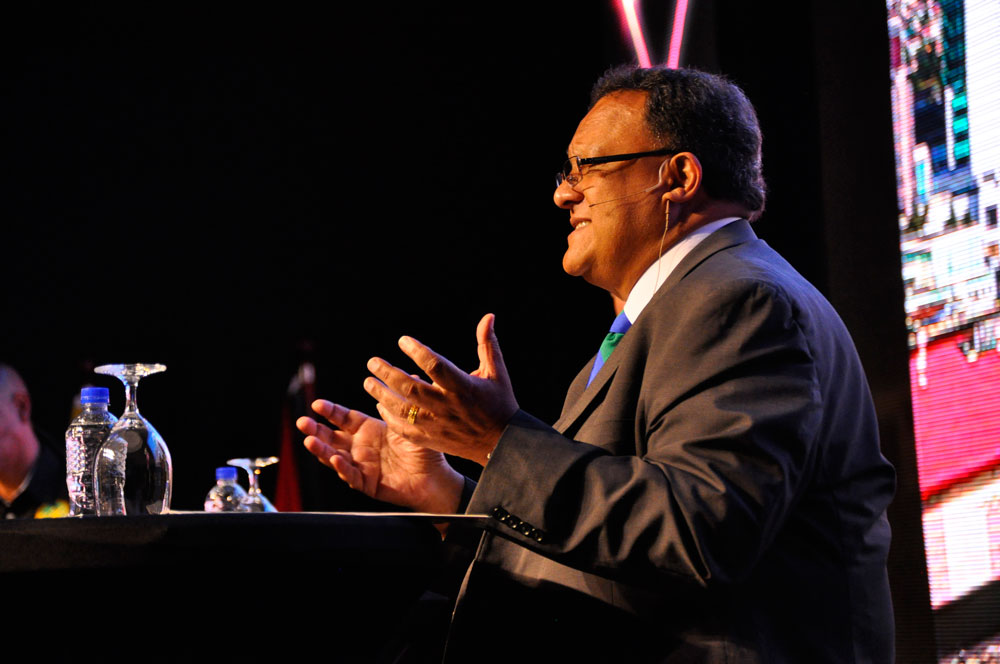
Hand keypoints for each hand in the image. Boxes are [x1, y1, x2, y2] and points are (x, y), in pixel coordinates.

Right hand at [297, 399, 463, 513]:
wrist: (434, 478)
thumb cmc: (423, 450)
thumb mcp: (411, 424)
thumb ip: (406, 403)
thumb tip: (412, 376)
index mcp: (369, 430)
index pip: (344, 418)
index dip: (330, 411)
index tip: (317, 404)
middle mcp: (360, 447)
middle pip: (332, 437)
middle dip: (316, 430)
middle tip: (302, 422)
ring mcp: (361, 465)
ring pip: (335, 457)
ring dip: (321, 450)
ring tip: (309, 441)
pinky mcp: (367, 483)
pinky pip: (351, 476)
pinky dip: (342, 468)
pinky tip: (336, 459)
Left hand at [363, 313, 518, 464]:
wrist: (503, 444)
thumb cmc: (500, 403)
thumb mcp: (497, 372)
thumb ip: (487, 344)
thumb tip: (488, 316)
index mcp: (463, 387)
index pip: (435, 365)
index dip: (417, 351)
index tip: (402, 341)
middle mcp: (448, 406)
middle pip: (411, 388)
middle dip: (388, 373)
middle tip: (372, 362)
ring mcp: (438, 425)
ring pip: (403, 410)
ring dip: (382, 395)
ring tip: (368, 382)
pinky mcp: (432, 440)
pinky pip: (405, 430)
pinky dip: (390, 418)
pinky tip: (380, 406)